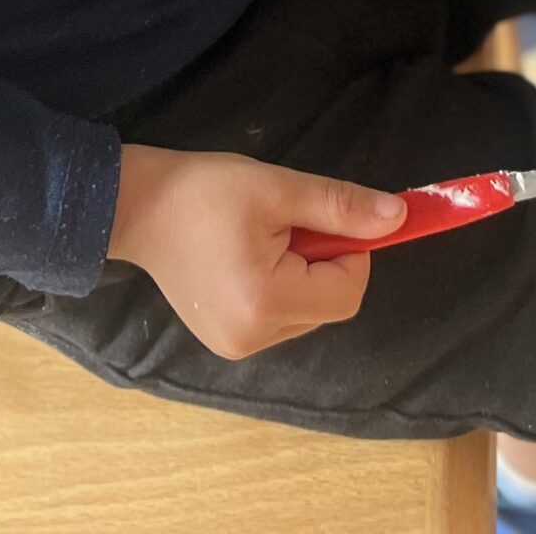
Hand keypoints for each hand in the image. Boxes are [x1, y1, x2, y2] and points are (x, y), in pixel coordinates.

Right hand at [108, 144, 405, 359]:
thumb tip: (399, 218)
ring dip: (302, 274)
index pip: (347, 293)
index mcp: (266, 305)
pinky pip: (279, 317)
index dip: (351, 252)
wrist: (136, 206)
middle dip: (322, 261)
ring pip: (306, 312)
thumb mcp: (278, 189)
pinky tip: (245, 257)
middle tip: (284, 224)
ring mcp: (236, 345)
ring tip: (259, 238)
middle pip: (328, 305)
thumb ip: (341, 208)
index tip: (323, 218)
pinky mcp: (225, 339)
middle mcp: (253, 339)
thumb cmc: (205, 192)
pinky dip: (279, 286)